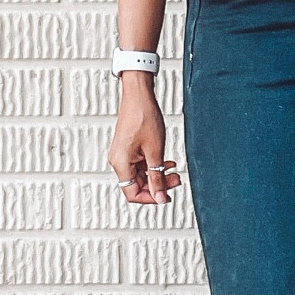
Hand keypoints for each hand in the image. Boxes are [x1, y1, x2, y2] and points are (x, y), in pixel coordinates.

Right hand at [107, 79, 179, 205]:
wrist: (139, 96)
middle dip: (157, 185)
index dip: (151, 198)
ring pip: (141, 175)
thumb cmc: (144, 117)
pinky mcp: (128, 149)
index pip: (132, 193)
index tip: (166, 196)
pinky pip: (140, 164)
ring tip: (174, 171)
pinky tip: (166, 162)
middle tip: (175, 181)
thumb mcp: (155, 151)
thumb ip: (157, 177)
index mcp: (121, 163)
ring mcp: (123, 154)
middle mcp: (118, 161)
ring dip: (158, 175)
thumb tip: (160, 197)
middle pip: (137, 185)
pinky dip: (154, 166)